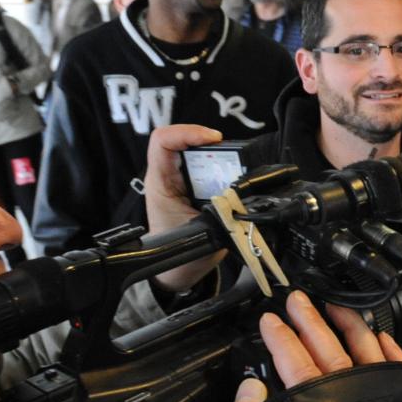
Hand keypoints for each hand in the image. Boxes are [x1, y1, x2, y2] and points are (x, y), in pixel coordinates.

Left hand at [144, 123, 222, 290]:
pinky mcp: (194, 184)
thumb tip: (240, 200)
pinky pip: (208, 164)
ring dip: (219, 153)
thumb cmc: (180, 251)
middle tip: (232, 154)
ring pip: (198, 150)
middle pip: (184, 140)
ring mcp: (181, 178)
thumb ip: (219, 215)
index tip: (213, 139)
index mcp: (161, 182)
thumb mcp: (199, 234)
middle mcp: (168, 175)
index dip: (187, 133)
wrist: (177, 268)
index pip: (163, 142)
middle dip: (210, 142)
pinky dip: (224, 164)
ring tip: (236, 162)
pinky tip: (236, 171)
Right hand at [226, 290, 401, 401]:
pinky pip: (388, 382)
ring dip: (349, 330)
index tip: (270, 322)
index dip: (285, 343)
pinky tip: (377, 335)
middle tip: (296, 301)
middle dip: (313, 325)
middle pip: (334, 360)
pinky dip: (387, 356)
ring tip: (331, 306)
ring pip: (365, 363)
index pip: (302, 375)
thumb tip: (250, 387)